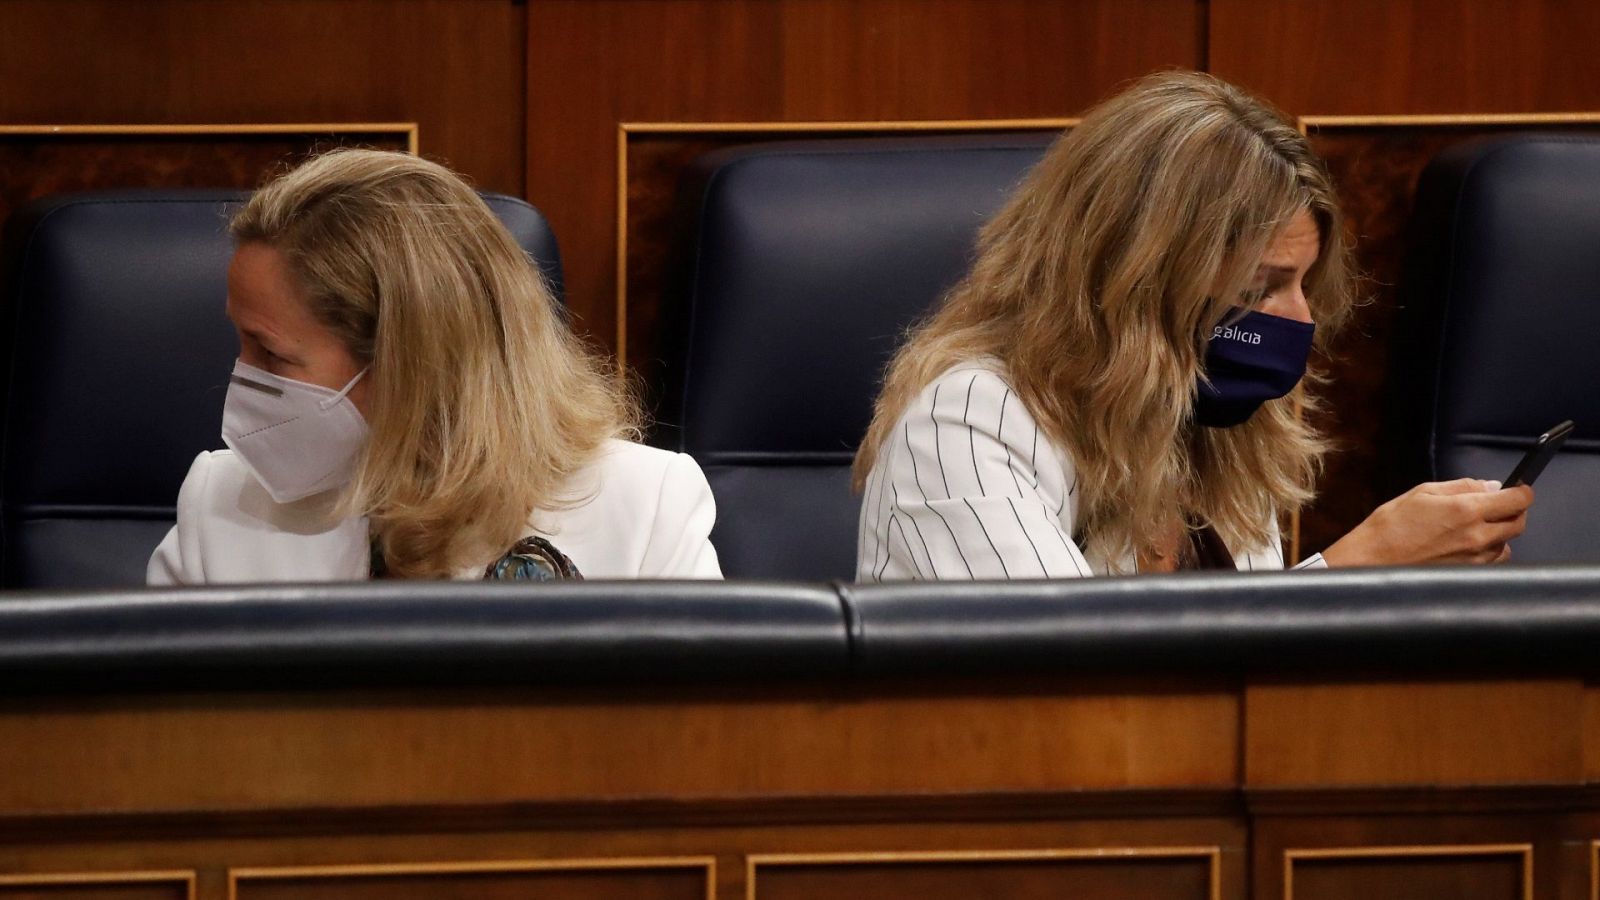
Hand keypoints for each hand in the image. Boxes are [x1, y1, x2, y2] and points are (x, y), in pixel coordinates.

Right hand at [1322, 478, 1533, 566]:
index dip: (1522, 491)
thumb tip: (1491, 486)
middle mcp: (1477, 536)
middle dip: (1514, 511)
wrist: (1372, 560)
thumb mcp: (1423, 492)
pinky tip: (1470, 544)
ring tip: (1477, 526)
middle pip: (1519, 522)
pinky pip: (1494, 560)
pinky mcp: (1469, 574)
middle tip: (1498, 505)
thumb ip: (1462, 487)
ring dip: (1501, 532)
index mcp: (1466, 510)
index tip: (1518, 488)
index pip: (1517, 500)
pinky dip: (1490, 550)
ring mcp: (1475, 559)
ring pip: (1508, 543)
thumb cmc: (1390, 525)